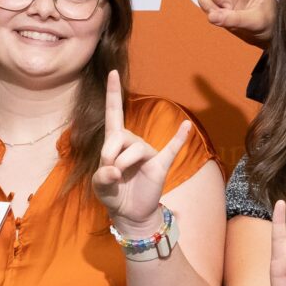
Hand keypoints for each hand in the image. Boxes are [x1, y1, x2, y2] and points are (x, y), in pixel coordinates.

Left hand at [91, 70, 194, 234]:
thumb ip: (101, 177)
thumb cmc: (114, 194)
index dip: (112, 93)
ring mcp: (148, 152)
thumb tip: (114, 171)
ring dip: (122, 164)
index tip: (112, 72)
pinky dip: (179, 137)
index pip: (114, 113)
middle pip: (118, 136)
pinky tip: (187, 125)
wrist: (130, 214)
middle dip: (109, 154)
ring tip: (120, 178)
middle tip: (109, 173)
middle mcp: (132, 142)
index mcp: (115, 141)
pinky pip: (172, 149)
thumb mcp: (99, 186)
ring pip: (134, 149)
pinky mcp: (160, 164)